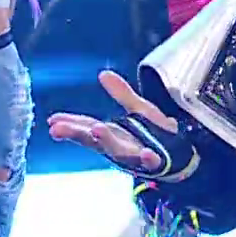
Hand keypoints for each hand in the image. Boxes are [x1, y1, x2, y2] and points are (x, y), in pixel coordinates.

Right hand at [46, 70, 177, 172]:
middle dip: (77, 134)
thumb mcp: (139, 108)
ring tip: (96, 129)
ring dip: (107, 140)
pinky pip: (150, 161)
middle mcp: (119, 146)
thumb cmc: (156, 134)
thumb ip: (122, 94)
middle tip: (58, 129)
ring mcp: (135, 156)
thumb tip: (103, 74)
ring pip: (118, 150)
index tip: (52, 121)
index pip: (86, 127)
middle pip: (94, 140)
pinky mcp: (155, 162)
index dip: (69, 124)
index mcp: (112, 133)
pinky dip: (147, 158)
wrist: (183, 155)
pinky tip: (146, 153)